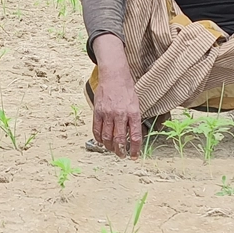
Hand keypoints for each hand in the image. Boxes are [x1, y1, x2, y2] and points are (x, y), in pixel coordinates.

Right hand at [91, 34, 142, 158]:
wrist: (114, 75)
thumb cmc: (127, 90)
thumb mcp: (136, 104)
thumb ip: (134, 120)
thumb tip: (133, 136)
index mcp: (133, 113)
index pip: (135, 136)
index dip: (135, 149)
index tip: (135, 156)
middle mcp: (120, 114)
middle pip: (119, 140)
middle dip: (121, 151)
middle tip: (122, 155)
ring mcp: (107, 113)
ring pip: (107, 137)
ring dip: (110, 147)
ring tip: (112, 150)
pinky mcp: (97, 111)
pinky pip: (96, 130)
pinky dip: (99, 138)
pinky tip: (102, 141)